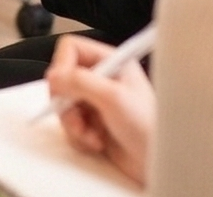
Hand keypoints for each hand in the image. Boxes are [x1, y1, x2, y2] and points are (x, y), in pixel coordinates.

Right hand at [46, 35, 153, 184]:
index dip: (62, 66)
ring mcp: (96, 102)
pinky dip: (78, 136)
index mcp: (111, 62)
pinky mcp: (92, 123)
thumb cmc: (148, 128)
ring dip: (73, 124)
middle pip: (62, 79)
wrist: (159, 164)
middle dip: (66, 102)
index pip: (71, 49)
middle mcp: (101, 79)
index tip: (61, 86)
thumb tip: (53, 76)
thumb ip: (80, 82)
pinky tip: (97, 142)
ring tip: (91, 135)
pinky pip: (69, 125)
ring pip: (63, 104)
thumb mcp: (113, 98)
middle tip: (77, 116)